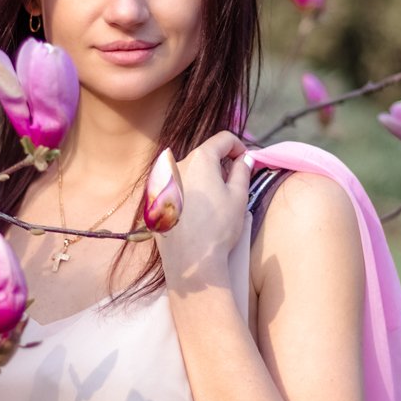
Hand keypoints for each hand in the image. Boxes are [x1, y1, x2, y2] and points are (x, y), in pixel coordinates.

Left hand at [157, 131, 251, 290]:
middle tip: (233, 185)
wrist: (191, 261)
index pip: (223, 139)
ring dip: (204, 178)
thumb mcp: (238, 196)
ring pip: (189, 171)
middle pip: (204, 154)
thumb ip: (242, 170)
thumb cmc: (218, 227)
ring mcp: (162, 182)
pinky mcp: (154, 200)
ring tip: (215, 202)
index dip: (239, 147)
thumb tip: (245, 158)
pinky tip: (197, 213)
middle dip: (220, 164)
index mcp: (199, 159)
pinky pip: (175, 187)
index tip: (245, 162)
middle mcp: (176, 165)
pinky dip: (188, 191)